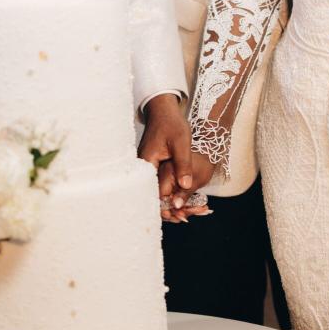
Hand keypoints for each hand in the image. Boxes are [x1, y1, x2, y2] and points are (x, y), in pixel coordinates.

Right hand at [138, 93, 193, 221]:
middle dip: (167, 208)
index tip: (179, 215)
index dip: (165, 206)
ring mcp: (145, 168)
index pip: (152, 192)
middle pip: (152, 195)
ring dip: (168, 201)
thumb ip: (183, 164)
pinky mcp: (150, 166)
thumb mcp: (181, 142)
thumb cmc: (172, 123)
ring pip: (154, 191)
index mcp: (147, 163)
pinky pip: (156, 184)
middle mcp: (142, 168)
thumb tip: (186, 186)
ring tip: (184, 214)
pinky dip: (167, 192)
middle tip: (183, 218)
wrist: (163, 111)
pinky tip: (178, 198)